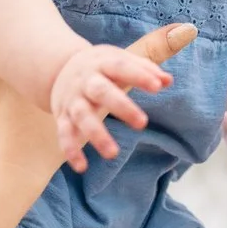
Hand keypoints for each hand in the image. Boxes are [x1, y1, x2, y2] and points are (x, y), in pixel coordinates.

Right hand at [50, 44, 173, 172]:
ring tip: (113, 154)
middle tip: (142, 123)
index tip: (157, 86)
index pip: (121, 67)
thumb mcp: (119, 60)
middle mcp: (86, 82)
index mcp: (102, 64)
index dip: (139, 75)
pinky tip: (82, 167)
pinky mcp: (62, 116)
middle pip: (101, 92)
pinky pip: (64, 133)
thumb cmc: (100, 67)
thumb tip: (168, 80)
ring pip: (82, 116)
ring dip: (96, 135)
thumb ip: (144, 69)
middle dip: (121, 107)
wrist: (58, 68)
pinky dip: (71, 150)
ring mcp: (73, 100)